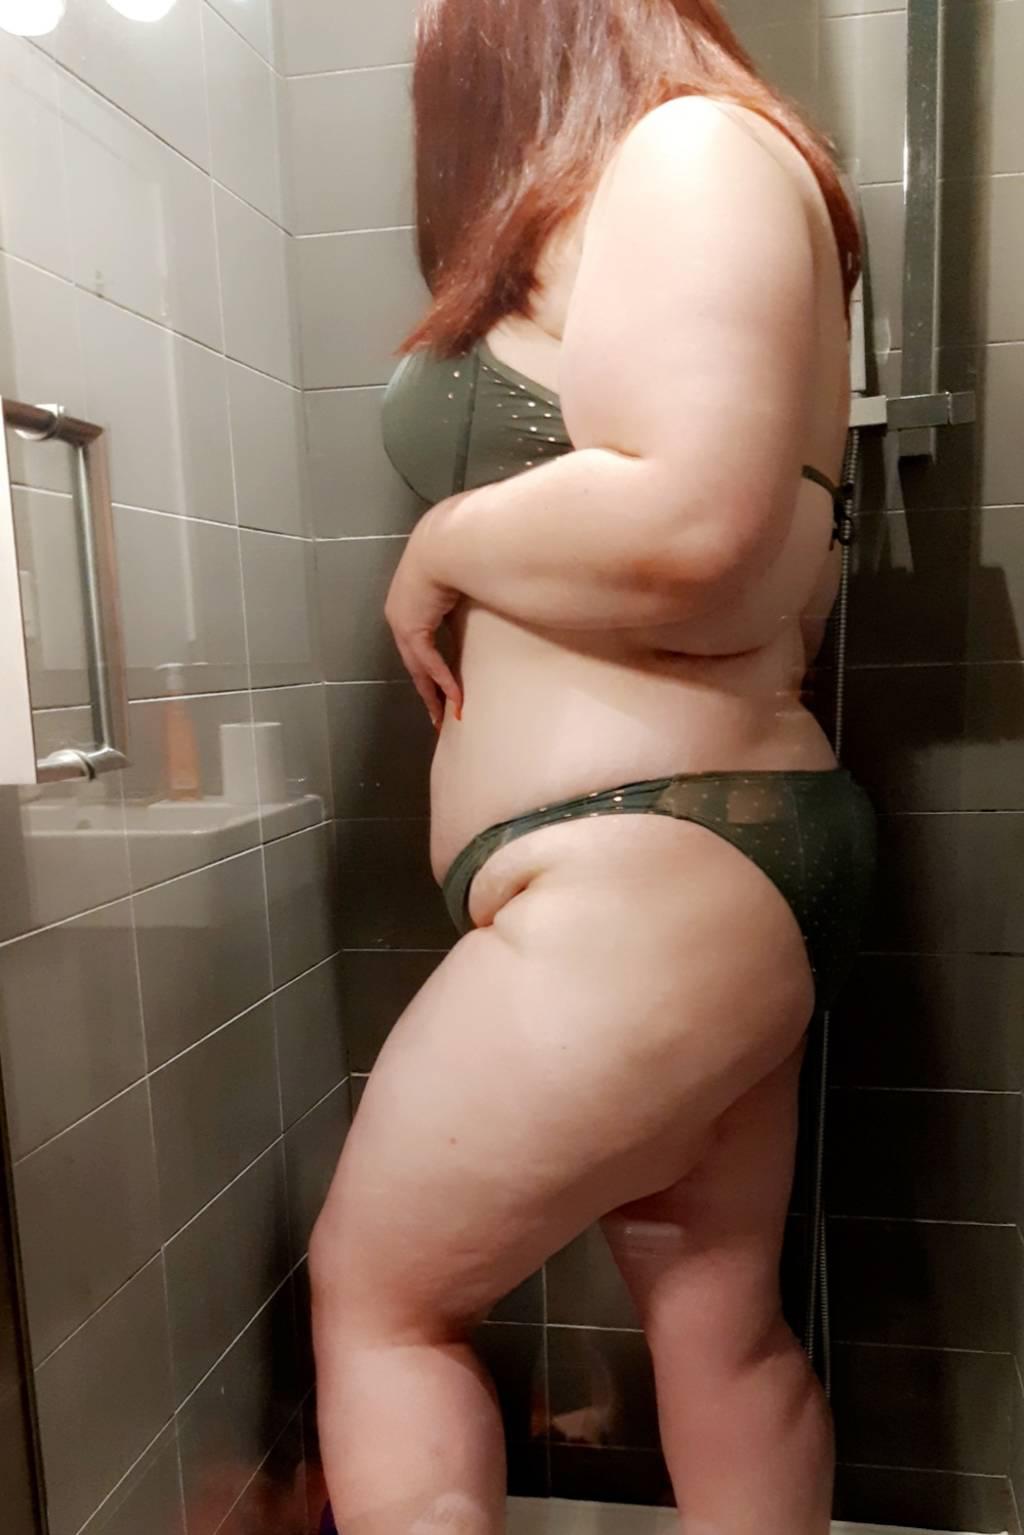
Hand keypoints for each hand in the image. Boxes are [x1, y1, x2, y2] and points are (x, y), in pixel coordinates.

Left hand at [384, 511, 463, 729]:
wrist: (447, 543)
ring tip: (444, 718)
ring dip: (434, 695)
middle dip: (428, 691)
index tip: (440, 688)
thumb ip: (468, 597)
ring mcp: (403, 623)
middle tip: (438, 715)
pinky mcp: (412, 628)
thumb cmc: (457, 551)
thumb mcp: (461, 580)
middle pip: (414, 664)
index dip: (430, 669)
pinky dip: (443, 680)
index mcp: (409, 603)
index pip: (419, 644)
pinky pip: (429, 662)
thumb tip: (491, 599)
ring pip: (418, 669)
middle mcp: (400, 615)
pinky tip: (456, 698)